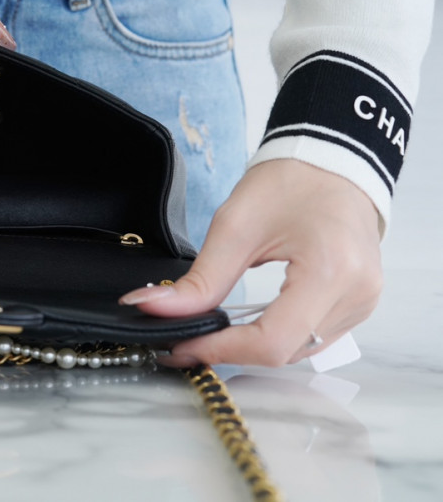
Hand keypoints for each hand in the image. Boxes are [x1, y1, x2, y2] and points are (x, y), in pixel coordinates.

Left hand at [120, 160, 382, 366]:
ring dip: (253, 347)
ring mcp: (362, 303)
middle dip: (232, 350)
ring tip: (214, 330)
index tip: (182, 347)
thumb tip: (153, 306)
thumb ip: (200, 279)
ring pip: (297, 351)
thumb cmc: (291, 182)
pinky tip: (250, 322)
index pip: (272, 341)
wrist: (331, 162)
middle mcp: (355, 294)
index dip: (222, 349)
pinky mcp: (358, 305)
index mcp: (330, 271)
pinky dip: (277, 335)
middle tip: (188, 339)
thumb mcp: (235, 225)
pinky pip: (312, 338)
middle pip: (284, 352)